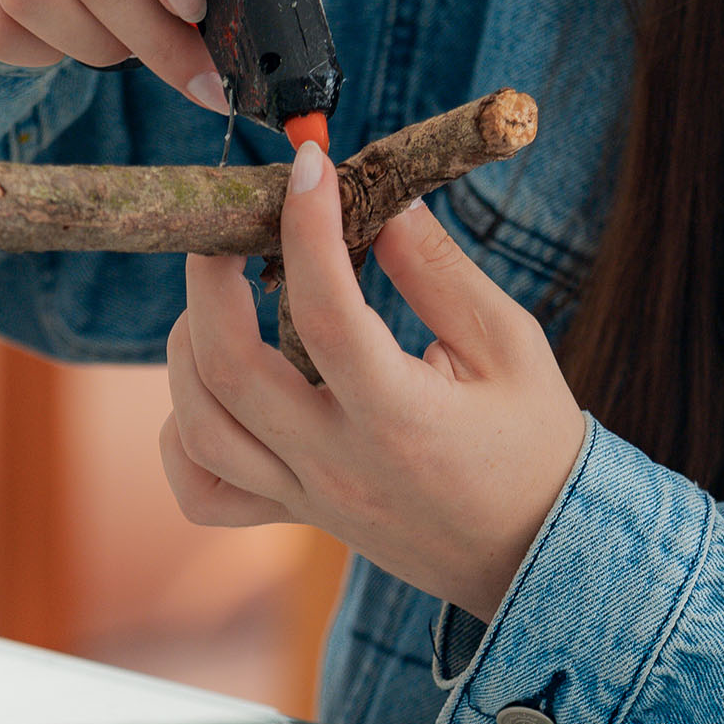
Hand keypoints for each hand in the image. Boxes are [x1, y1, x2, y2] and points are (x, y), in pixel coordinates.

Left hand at [160, 142, 589, 622]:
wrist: (540, 555)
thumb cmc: (533, 444)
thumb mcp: (510, 346)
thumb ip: (440, 273)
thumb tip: (379, 202)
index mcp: (400, 419)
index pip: (326, 312)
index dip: (307, 228)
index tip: (310, 167)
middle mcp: (339, 464)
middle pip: (229, 371)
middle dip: (209, 281)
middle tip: (233, 228)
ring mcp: (309, 497)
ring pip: (200, 430)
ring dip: (188, 350)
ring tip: (223, 299)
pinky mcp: (297, 516)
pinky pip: (204, 493)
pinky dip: (184, 437)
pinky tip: (214, 390)